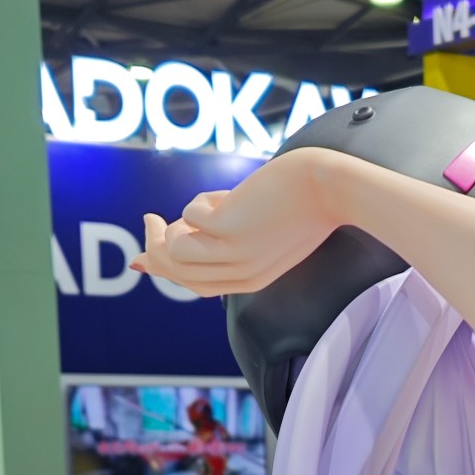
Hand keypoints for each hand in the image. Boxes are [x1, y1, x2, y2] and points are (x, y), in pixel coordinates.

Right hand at [130, 149, 342, 297]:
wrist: (331, 189)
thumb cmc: (302, 205)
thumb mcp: (265, 234)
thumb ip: (228, 241)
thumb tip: (187, 231)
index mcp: (250, 280)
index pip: (195, 285)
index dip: (166, 270)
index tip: (143, 256)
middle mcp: (241, 274)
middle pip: (178, 272)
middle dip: (155, 248)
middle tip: (150, 221)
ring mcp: (235, 253)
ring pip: (176, 251)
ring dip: (169, 229)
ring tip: (195, 208)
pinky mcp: (230, 227)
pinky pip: (190, 215)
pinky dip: (200, 201)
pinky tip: (230, 195)